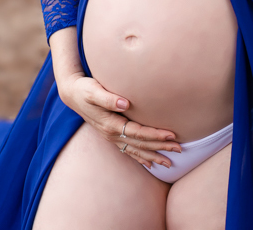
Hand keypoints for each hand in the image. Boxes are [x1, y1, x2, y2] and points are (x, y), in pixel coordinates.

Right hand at [58, 73, 181, 168]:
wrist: (72, 94)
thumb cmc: (85, 90)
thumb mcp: (94, 90)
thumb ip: (108, 97)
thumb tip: (125, 103)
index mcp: (111, 124)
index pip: (138, 132)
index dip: (155, 134)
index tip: (171, 135)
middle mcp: (112, 134)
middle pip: (140, 144)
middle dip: (160, 147)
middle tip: (179, 149)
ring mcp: (111, 137)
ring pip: (135, 150)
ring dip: (153, 156)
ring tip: (169, 163)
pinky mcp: (111, 135)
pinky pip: (128, 150)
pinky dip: (140, 157)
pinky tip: (149, 163)